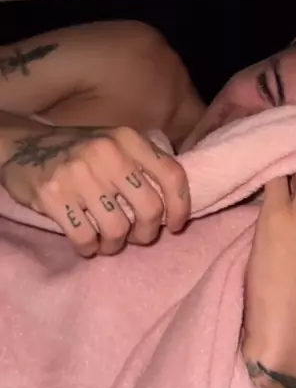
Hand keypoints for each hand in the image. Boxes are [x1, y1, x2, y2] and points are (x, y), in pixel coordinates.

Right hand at [0, 123, 188, 256]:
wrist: (23, 146)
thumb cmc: (80, 152)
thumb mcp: (115, 144)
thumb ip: (142, 165)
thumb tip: (173, 206)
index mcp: (128, 139)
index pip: (172, 174)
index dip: (181, 206)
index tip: (176, 225)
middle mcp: (107, 153)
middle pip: (150, 209)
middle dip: (147, 233)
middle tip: (137, 238)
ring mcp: (79, 173)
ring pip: (117, 228)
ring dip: (115, 245)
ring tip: (108, 242)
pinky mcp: (53, 195)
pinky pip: (85, 237)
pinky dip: (89, 248)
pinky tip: (87, 244)